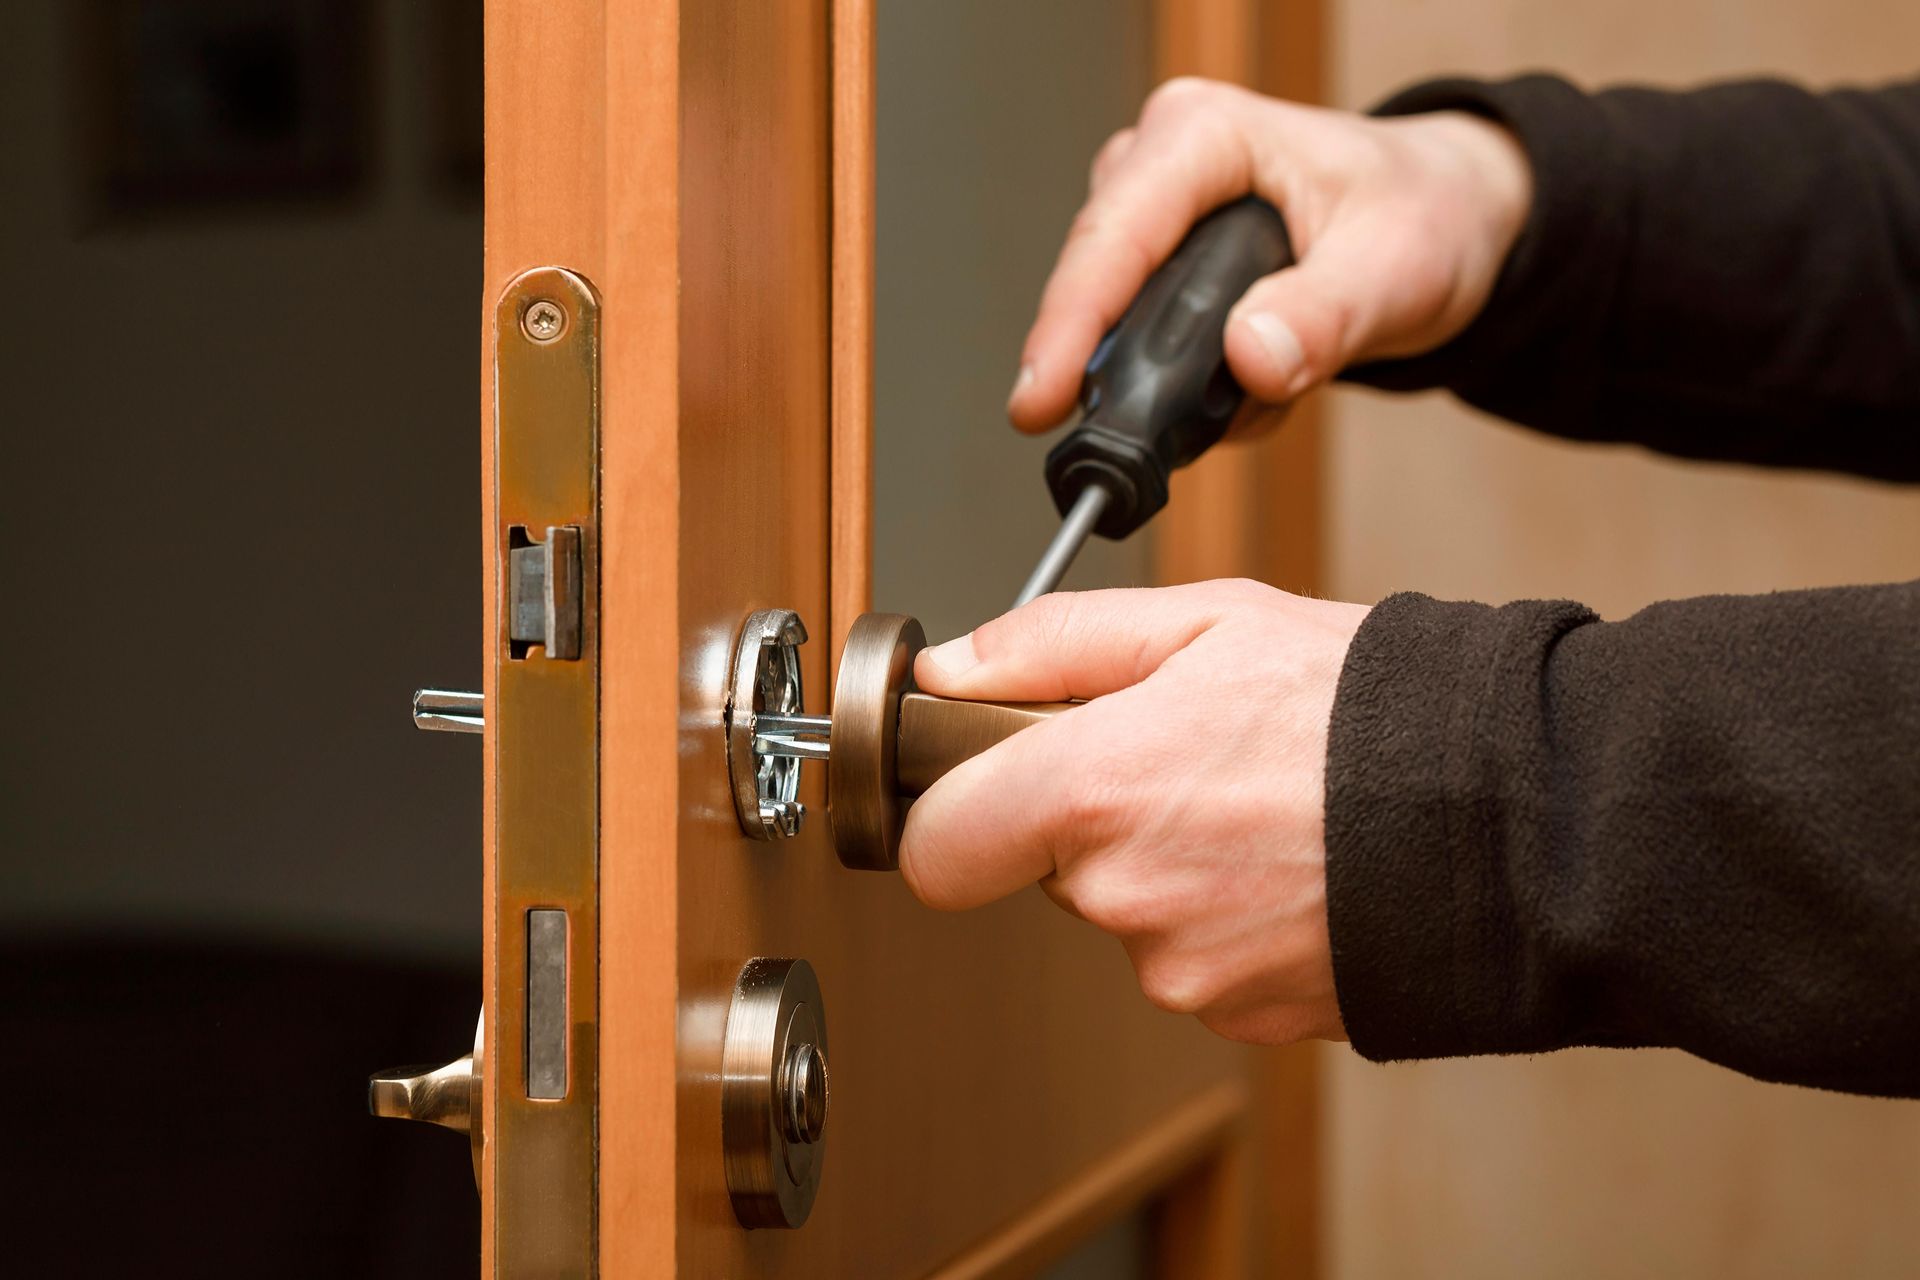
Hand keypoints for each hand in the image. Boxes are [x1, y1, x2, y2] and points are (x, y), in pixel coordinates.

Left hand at [899, 580, 1369, 1044]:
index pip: (938, 851)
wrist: (1515, 813)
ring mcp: (1185, 970)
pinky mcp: (1244, 1015)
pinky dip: (1227, 919)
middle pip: (1047, 871)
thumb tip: (950, 673)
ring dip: (1169, 869)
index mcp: (1093, 790)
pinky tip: (1291, 865)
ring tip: (1261, 808)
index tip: (981, 788)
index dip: (950, 816)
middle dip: (1094, 819)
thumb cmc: (1368, 706)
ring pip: (1128, 916)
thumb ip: (1052, 644)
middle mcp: (1125, 897)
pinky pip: (1196, 962)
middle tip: (1187, 761)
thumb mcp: (1206, 620)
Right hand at [1009, 77, 1531, 432]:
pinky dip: (1198, 393)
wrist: (1447, 222)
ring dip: (1179, 391)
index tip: (1042, 402)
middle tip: (1159, 448)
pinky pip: (1142, 349)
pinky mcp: (1158, 267)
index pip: (1112, 237)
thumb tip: (1248, 357)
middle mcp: (1161, 165)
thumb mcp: (1396, 269)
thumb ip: (1324, 316)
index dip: (1068, 326)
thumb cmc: (1425, 216)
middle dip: (1126, 377)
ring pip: (1117, 330)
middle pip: (1096, 286)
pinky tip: (1258, 389)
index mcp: (1204, 136)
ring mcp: (1153, 218)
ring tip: (1264, 398)